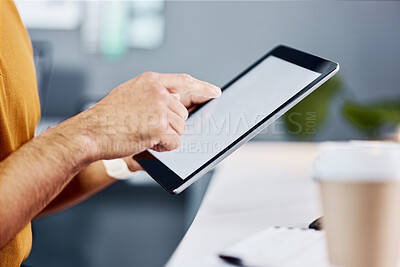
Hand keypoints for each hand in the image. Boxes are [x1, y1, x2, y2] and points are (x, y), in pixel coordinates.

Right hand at [75, 72, 220, 161]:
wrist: (90, 132)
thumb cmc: (107, 117)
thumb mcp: (130, 94)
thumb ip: (154, 95)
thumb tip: (178, 104)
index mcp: (151, 81)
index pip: (185, 82)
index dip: (203, 88)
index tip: (215, 93)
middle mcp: (158, 92)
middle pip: (183, 112)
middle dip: (172, 124)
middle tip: (149, 127)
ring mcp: (160, 109)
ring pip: (181, 128)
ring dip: (166, 136)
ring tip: (143, 133)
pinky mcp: (159, 127)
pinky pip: (175, 142)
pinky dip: (164, 146)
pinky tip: (146, 141)